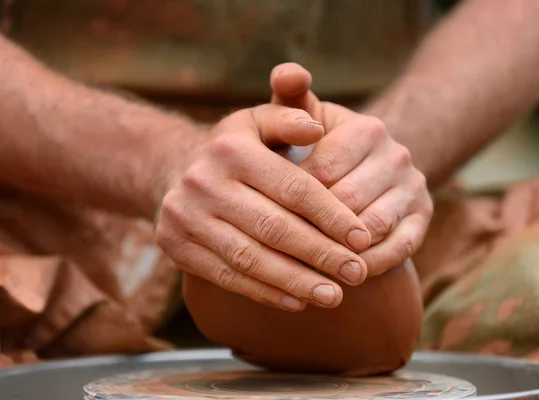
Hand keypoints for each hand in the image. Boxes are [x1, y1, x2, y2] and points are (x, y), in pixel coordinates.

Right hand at [155, 104, 371, 311]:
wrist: (180, 170)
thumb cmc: (241, 148)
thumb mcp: (262, 121)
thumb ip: (291, 116)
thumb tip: (317, 128)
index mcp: (233, 147)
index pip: (294, 188)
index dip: (332, 216)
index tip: (362, 239)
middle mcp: (203, 180)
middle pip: (274, 227)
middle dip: (320, 254)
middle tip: (357, 274)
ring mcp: (184, 215)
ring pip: (250, 257)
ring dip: (296, 281)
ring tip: (333, 296)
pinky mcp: (173, 245)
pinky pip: (225, 276)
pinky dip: (264, 292)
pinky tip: (297, 302)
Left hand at [271, 63, 433, 276]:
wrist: (364, 168)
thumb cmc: (319, 146)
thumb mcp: (304, 120)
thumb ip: (290, 101)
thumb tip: (287, 72)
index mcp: (366, 129)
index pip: (322, 171)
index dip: (289, 197)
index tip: (261, 216)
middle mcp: (397, 155)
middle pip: (346, 202)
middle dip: (311, 228)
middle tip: (276, 250)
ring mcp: (414, 187)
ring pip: (371, 227)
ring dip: (338, 251)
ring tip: (304, 268)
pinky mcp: (424, 216)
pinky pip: (399, 248)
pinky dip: (370, 264)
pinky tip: (343, 273)